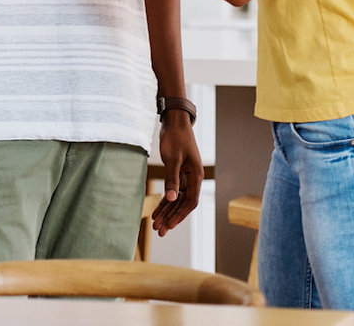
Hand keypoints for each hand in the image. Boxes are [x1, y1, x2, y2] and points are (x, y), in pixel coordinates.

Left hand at [151, 112, 203, 234]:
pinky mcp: (178, 173)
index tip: (168, 226)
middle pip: (183, 204)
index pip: (190, 202)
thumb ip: (172, 179)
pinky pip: (172, 191)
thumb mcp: (173, 158)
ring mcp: (186, 177)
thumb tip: (172, 199)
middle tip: (159, 231)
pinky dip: (164, 201)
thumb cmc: (175, 137)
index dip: (180, 215)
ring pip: (176, 200)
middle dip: (171, 218)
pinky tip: (156, 211)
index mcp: (197, 176)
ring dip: (167, 212)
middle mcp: (193, 179)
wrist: (174, 121)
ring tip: (155, 225)